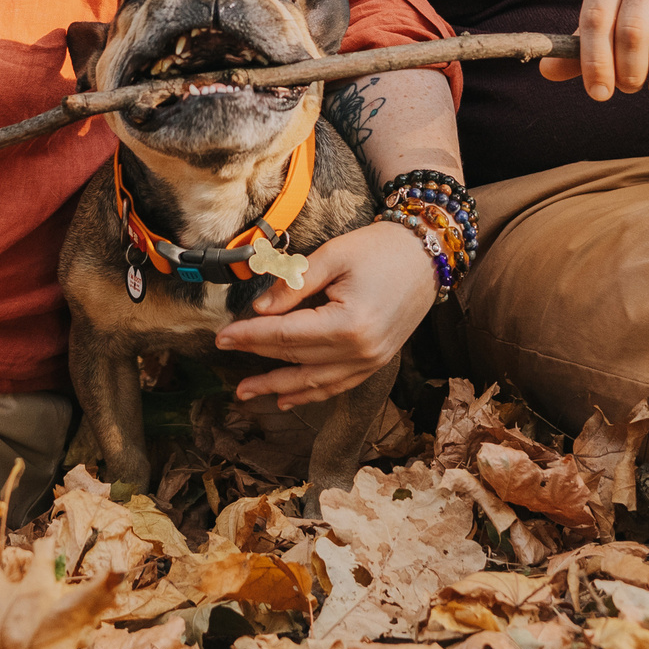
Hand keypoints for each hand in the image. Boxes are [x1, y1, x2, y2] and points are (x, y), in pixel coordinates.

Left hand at [212, 219, 435, 407]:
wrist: (427, 255)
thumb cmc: (380, 249)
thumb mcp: (332, 256)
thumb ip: (293, 285)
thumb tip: (259, 311)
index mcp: (349, 324)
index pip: (285, 336)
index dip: (249, 337)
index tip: (221, 338)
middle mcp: (361, 351)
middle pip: (296, 358)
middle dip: (256, 358)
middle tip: (224, 355)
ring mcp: (372, 362)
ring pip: (314, 382)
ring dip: (278, 388)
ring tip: (246, 392)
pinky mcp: (377, 362)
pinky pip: (337, 385)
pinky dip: (310, 394)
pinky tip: (287, 399)